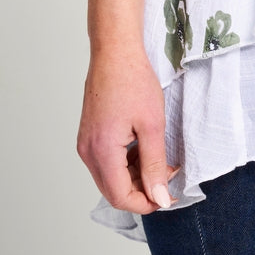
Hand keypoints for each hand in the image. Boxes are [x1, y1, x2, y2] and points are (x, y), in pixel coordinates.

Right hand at [77, 47, 179, 212]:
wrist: (115, 52)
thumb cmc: (132, 80)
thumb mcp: (152, 125)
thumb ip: (155, 164)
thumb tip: (160, 197)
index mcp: (102, 151)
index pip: (120, 197)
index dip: (146, 203)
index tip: (168, 197)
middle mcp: (88, 151)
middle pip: (113, 191)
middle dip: (142, 191)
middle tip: (167, 177)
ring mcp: (86, 143)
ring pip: (110, 178)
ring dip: (136, 177)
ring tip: (160, 160)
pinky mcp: (90, 135)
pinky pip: (107, 163)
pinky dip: (127, 164)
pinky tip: (145, 150)